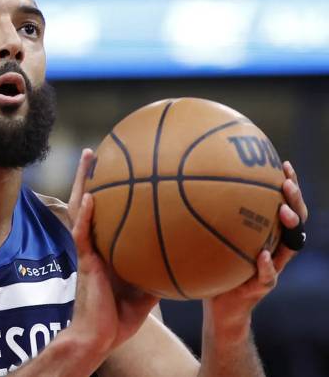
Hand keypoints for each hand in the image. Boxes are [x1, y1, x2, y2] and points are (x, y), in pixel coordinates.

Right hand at [67, 149, 158, 357]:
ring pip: (79, 209)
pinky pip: (83, 234)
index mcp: (106, 248)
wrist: (101, 337)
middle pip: (87, 202)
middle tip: (95, 151)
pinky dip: (86, 215)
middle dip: (89, 176)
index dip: (105, 191)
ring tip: (89, 158)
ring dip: (82, 183)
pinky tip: (91, 197)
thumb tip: (186, 253)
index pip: (104, 213)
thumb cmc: (121, 315)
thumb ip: (158, 268)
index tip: (114, 167)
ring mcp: (87, 251)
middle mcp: (94, 244)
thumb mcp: (147, 288)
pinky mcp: (85, 262)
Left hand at [203, 161, 308, 340]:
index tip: (282, 164)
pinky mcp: (262, 287)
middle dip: (294, 199)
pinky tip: (264, 254)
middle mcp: (273, 246)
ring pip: (291, 245)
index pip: (282, 203)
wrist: (219, 307)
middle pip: (295, 219)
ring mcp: (272, 267)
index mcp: (263, 233)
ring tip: (283, 210)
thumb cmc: (211, 267)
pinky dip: (267, 265)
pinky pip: (269, 275)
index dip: (288, 184)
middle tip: (286, 183)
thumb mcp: (206, 238)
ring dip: (289, 226)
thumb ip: (201, 218)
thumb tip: (176, 185)